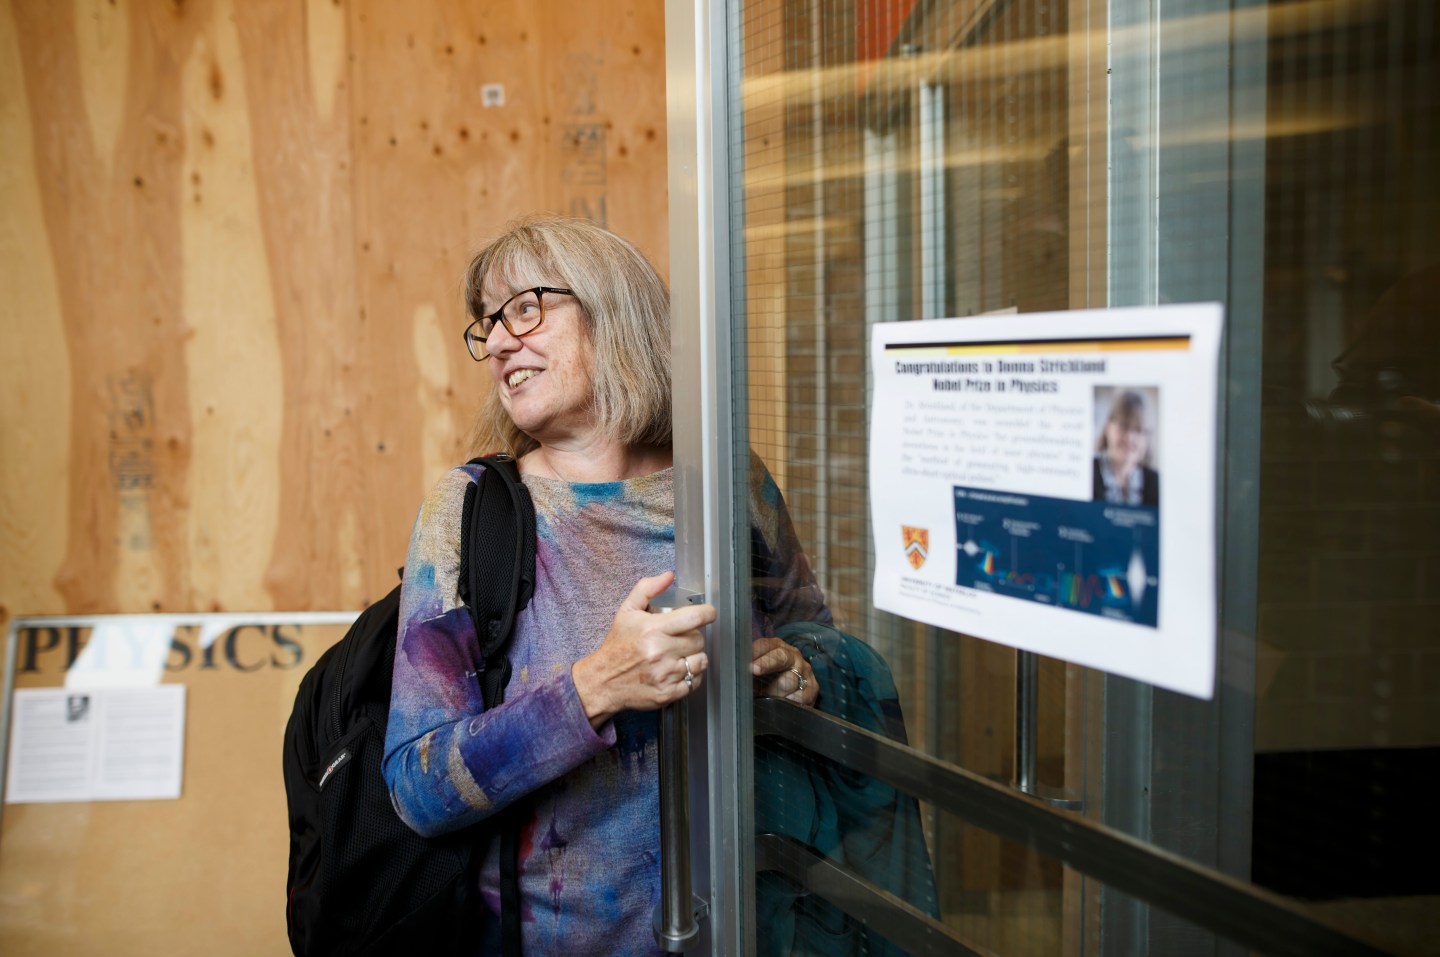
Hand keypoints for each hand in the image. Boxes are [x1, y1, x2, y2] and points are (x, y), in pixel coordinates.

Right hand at [572, 571, 715, 728]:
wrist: (603, 681)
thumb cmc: (617, 646)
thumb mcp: (627, 611)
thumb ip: (648, 589)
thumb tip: (668, 576)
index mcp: (653, 629)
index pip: (694, 618)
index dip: (708, 613)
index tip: (708, 613)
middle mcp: (661, 652)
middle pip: (699, 640)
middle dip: (692, 636)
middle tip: (678, 638)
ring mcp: (665, 675)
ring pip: (701, 661)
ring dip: (693, 656)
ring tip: (678, 655)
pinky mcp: (668, 693)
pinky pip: (695, 681)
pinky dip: (690, 676)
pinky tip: (676, 670)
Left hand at [750, 636, 817, 706]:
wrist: (790, 692)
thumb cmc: (766, 681)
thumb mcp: (754, 673)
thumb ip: (746, 669)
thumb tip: (736, 672)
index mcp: (776, 647)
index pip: (766, 645)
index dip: (756, 651)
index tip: (746, 661)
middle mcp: (793, 655)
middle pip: (781, 656)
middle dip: (767, 663)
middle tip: (754, 670)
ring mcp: (805, 670)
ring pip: (790, 679)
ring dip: (775, 691)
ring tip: (765, 696)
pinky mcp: (813, 687)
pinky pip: (801, 696)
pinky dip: (788, 701)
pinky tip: (780, 703)